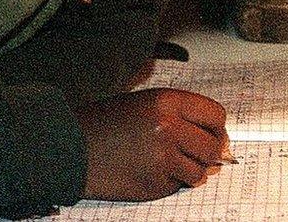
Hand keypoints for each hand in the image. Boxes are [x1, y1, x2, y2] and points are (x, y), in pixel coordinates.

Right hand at [74, 88, 227, 200]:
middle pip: (213, 146)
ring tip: (165, 162)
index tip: (212, 135)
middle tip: (193, 154)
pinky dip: (170, 183)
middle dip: (207, 153)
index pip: (215, 115)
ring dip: (188, 171)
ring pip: (200, 171)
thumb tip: (216, 139)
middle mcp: (169, 127)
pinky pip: (178, 186)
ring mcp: (163, 157)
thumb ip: (179, 115)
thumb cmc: (104, 124)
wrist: (71, 148)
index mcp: (167, 101)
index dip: (216, 127)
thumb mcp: (143, 104)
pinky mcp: (155, 183)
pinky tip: (149, 171)